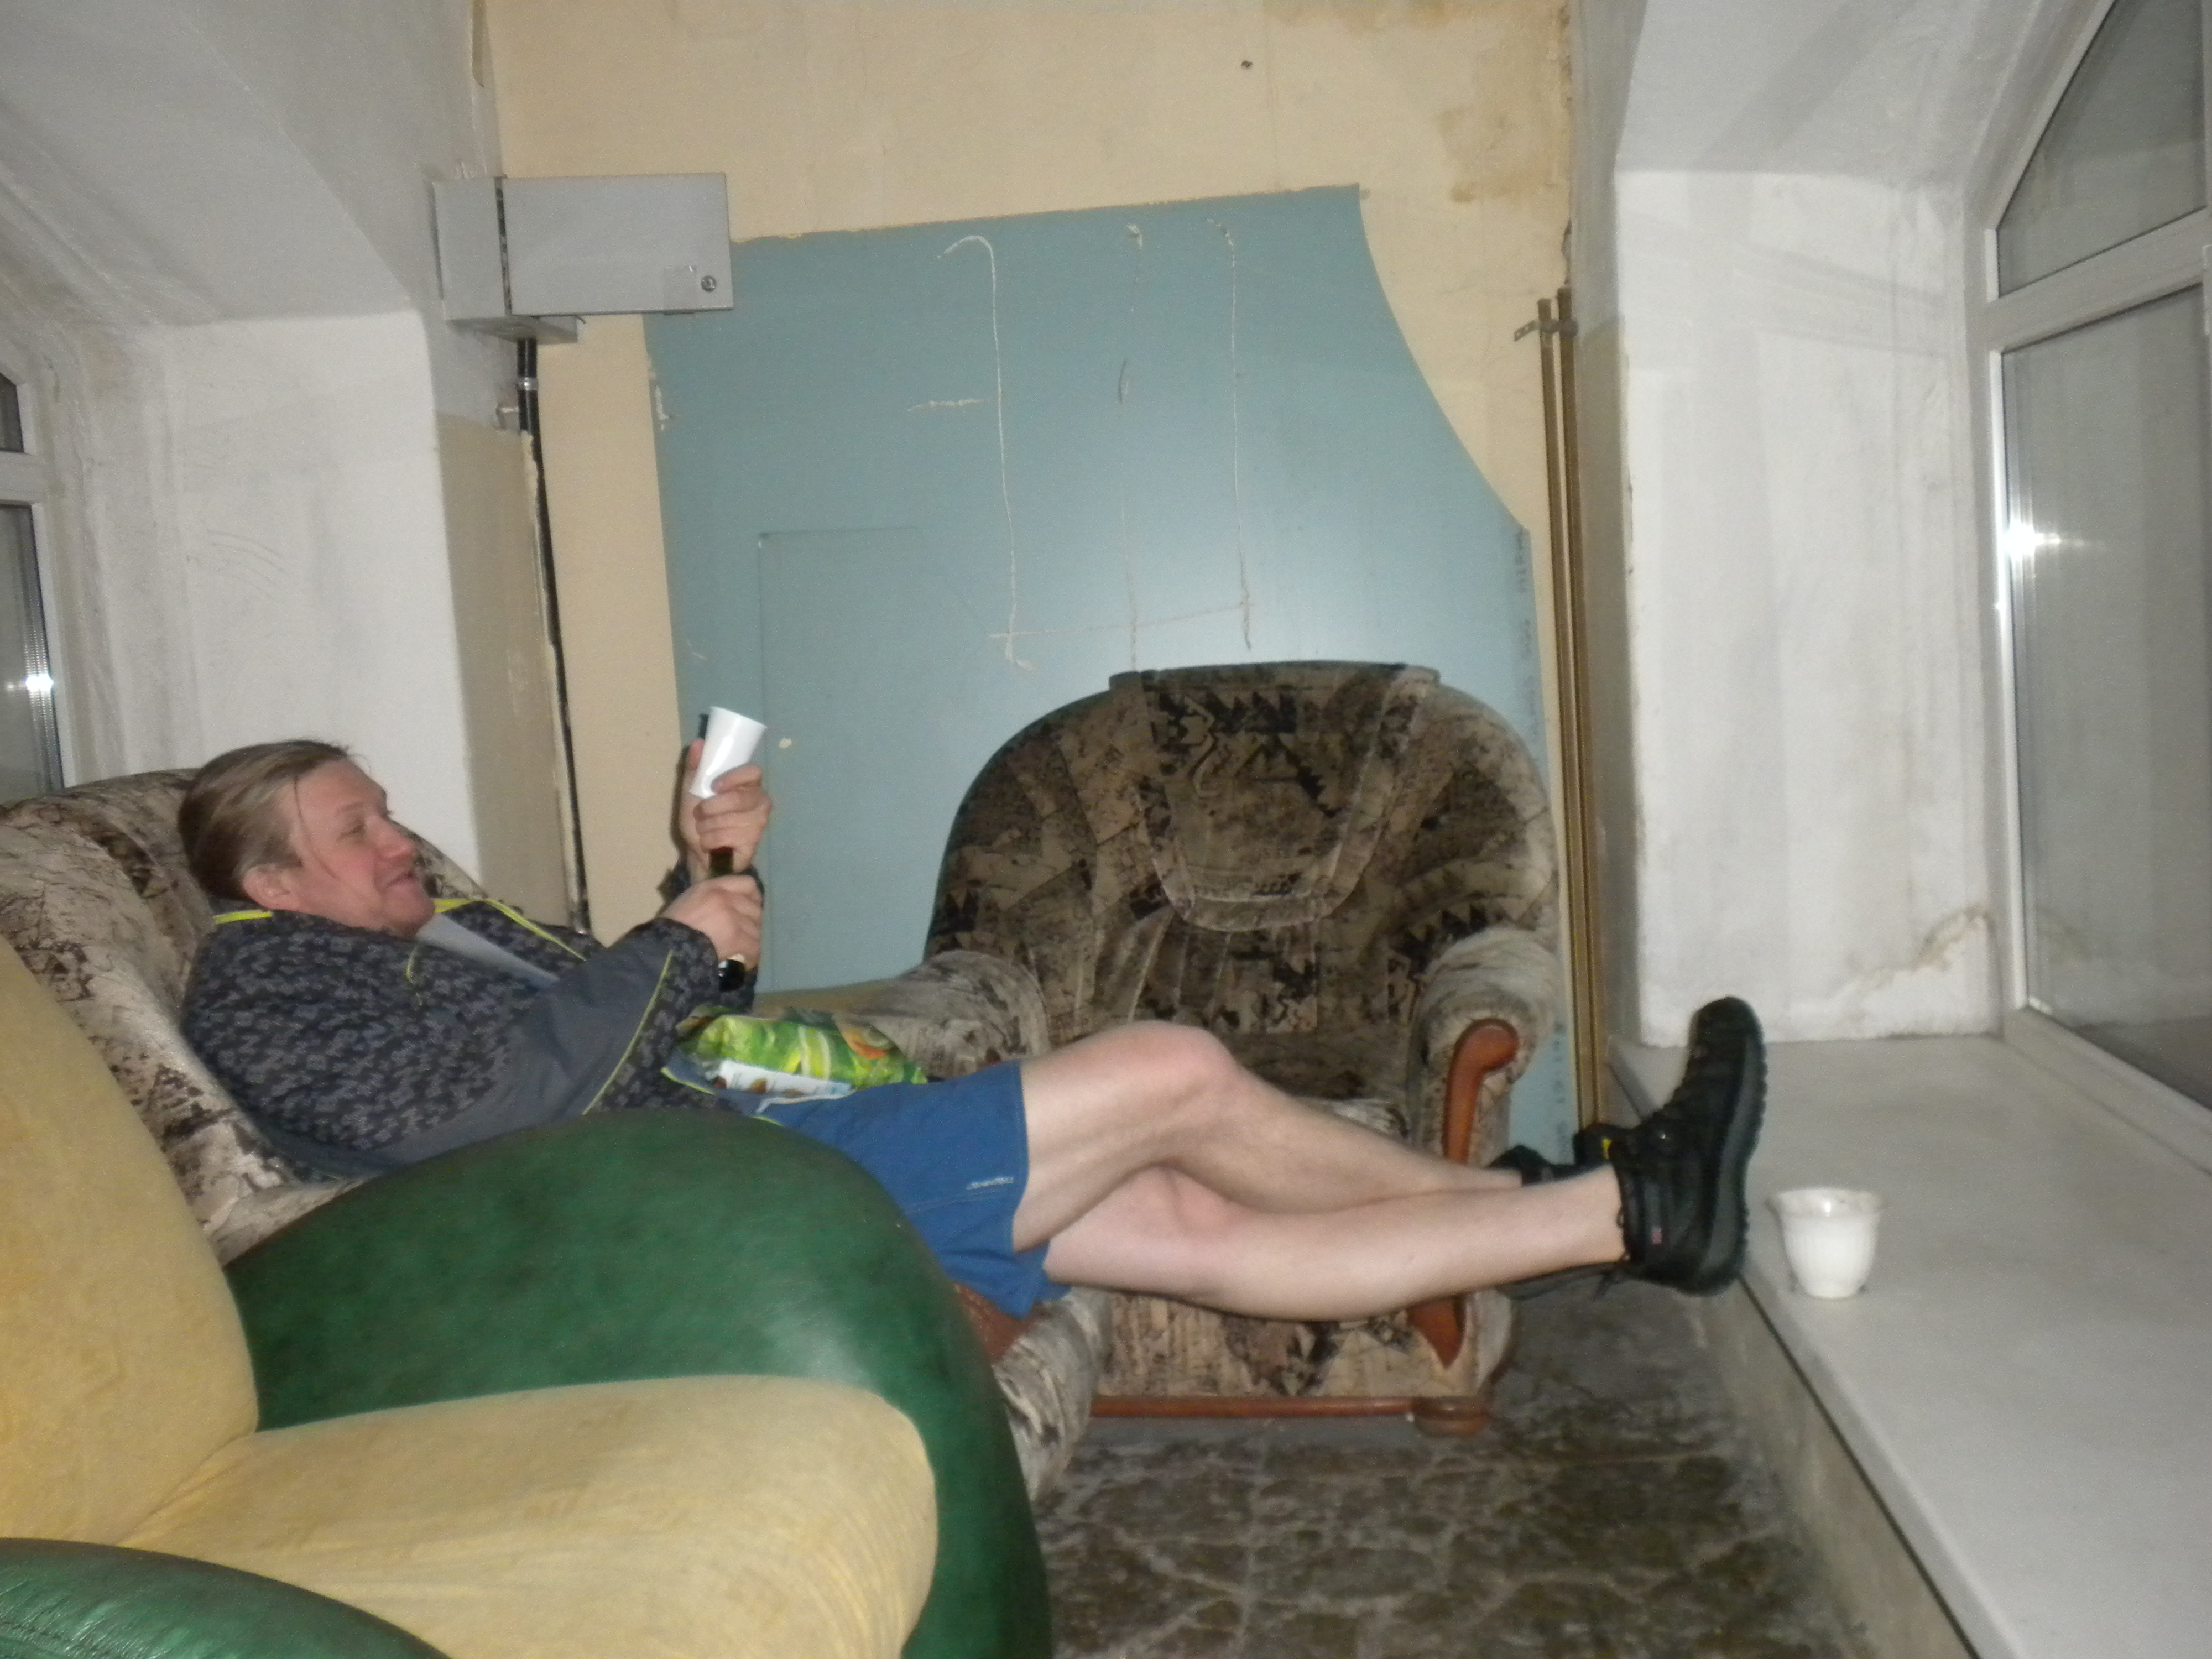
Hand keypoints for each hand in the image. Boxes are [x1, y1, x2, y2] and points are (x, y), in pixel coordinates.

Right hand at [661, 871, 761, 965]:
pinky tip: (742, 961)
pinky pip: (755, 946)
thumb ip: (713, 897)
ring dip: (750, 941)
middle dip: (752, 924)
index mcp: (712, 887)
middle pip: (755, 909)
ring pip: (757, 929)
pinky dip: (750, 956)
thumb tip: (736, 906)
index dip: (754, 898)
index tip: (751, 909)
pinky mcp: (736, 937)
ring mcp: (731, 917)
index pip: (748, 884)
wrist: (666, 948)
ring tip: (741, 951)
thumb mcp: (690, 900)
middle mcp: (725, 898)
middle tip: (744, 936)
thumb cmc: (674, 927)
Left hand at [677, 738, 771, 880]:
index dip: (734, 778)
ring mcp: (759, 822)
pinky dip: (711, 840)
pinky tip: (711, 842)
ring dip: (707, 826)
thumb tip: (699, 742)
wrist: (698, 851)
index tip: (714, 786)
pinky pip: (727, 836)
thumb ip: (695, 768)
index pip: (753, 772)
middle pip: (739, 798)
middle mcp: (759, 801)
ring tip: (705, 830)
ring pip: (729, 819)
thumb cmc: (699, 819)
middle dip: (711, 808)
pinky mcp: (753, 841)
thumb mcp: (692, 791)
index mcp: (747, 784)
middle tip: (702, 814)